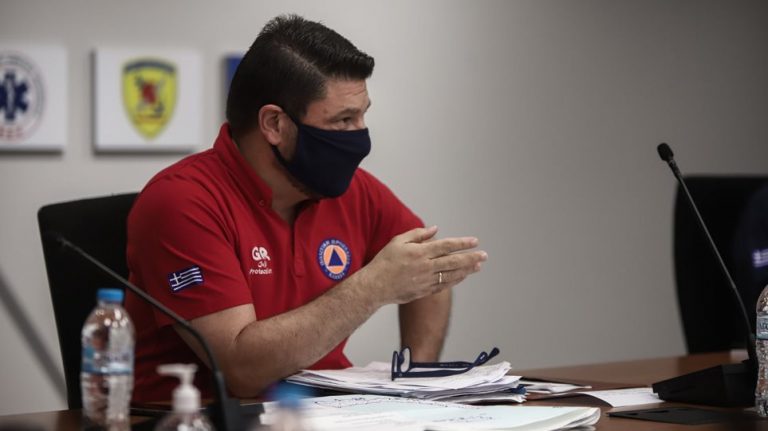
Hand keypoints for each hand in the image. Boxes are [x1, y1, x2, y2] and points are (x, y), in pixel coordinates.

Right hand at [361, 226, 486, 305]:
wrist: (375, 286)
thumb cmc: (385, 261)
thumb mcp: (398, 242)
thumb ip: (417, 234)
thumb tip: (435, 229)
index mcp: (419, 252)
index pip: (446, 246)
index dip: (462, 243)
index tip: (475, 241)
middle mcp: (425, 267)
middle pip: (453, 262)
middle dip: (471, 258)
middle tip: (484, 255)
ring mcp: (426, 281)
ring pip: (452, 275)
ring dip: (467, 270)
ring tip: (478, 266)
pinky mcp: (424, 291)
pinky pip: (444, 285)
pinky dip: (455, 280)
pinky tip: (463, 276)